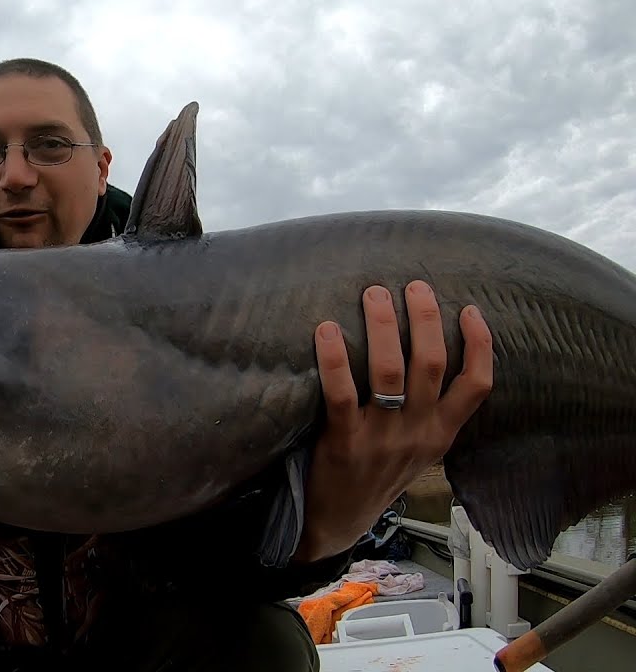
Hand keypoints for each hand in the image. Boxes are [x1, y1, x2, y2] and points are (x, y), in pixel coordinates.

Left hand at [294, 281, 493, 561]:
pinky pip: (342, 394)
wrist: (337, 522)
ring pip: (391, 372)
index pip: (477, 386)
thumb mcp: (417, 448)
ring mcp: (382, 439)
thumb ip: (428, 410)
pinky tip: (326, 330)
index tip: (471, 309)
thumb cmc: (376, 473)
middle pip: (432, 365)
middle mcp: (418, 434)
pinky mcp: (343, 444)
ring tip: (373, 293)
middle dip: (426, 318)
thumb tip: (425, 348)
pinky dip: (335, 358)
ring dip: (384, 327)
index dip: (480, 345)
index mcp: (441, 434)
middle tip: (413, 284)